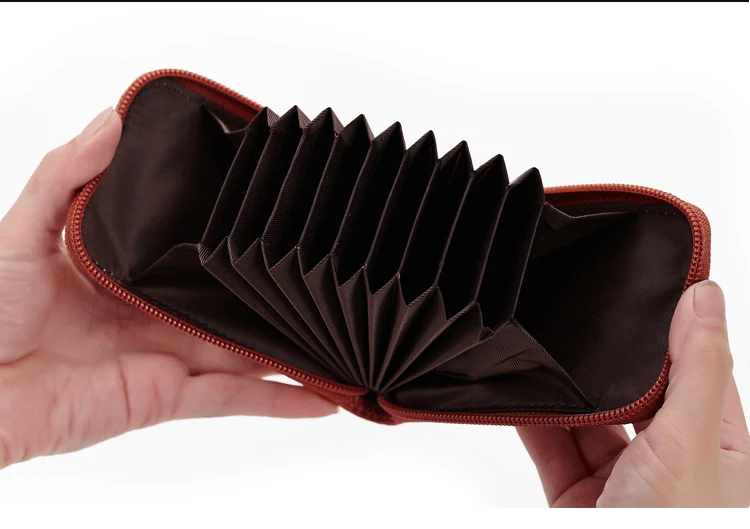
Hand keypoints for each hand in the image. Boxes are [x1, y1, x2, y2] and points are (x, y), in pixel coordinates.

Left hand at [0, 108, 336, 469]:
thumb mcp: (24, 229)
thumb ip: (66, 174)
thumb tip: (111, 120)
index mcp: (134, 271)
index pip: (199, 249)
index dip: (236, 234)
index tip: (278, 212)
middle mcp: (160, 312)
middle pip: (235, 301)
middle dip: (278, 291)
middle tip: (328, 270)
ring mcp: (171, 356)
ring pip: (250, 351)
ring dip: (296, 347)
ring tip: (344, 331)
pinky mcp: (171, 395)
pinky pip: (236, 399)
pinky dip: (282, 400)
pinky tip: (326, 396)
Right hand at [518, 280, 748, 506]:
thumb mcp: (690, 442)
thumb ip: (696, 369)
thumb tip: (704, 297)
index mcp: (717, 447)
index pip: (696, 371)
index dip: (673, 331)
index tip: (644, 287)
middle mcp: (670, 462)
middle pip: (634, 394)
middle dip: (606, 367)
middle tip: (580, 320)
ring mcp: (621, 480)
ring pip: (588, 421)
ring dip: (565, 396)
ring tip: (542, 359)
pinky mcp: (576, 494)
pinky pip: (550, 447)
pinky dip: (532, 423)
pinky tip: (520, 398)